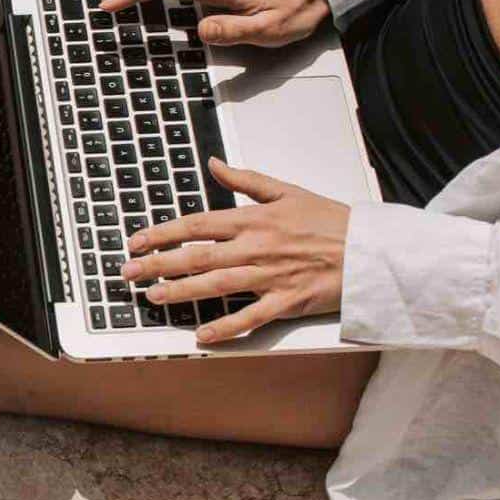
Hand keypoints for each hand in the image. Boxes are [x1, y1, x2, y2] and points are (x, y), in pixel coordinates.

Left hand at [121, 159, 348, 344]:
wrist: (370, 250)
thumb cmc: (330, 221)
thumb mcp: (287, 191)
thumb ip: (245, 180)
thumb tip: (213, 164)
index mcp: (254, 219)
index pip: (197, 225)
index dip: (162, 233)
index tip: (136, 241)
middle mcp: (256, 248)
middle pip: (197, 256)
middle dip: (157, 265)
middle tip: (128, 273)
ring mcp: (269, 277)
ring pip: (216, 286)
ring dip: (181, 292)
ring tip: (153, 297)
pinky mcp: (286, 302)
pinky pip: (250, 318)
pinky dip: (225, 328)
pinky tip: (201, 335)